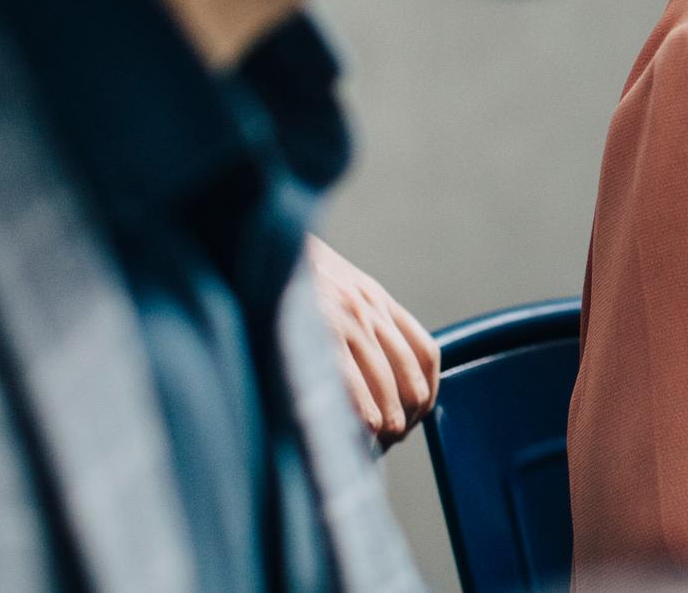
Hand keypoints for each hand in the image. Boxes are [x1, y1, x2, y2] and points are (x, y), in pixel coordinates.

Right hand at [306, 237, 439, 446]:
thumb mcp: (333, 285)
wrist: (260, 244)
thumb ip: (355, 316)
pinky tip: (360, 433)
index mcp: (375, 297)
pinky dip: (363, 417)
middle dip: (406, 417)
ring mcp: (346, 321)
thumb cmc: (288, 276)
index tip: (415, 414)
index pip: (424, 353)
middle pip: (410, 379)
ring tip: (376, 444)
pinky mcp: (321, 335)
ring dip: (387, 425)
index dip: (426, 392)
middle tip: (392, 437)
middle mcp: (368, 309)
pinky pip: (355, 389)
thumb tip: (366, 369)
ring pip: (387, 389)